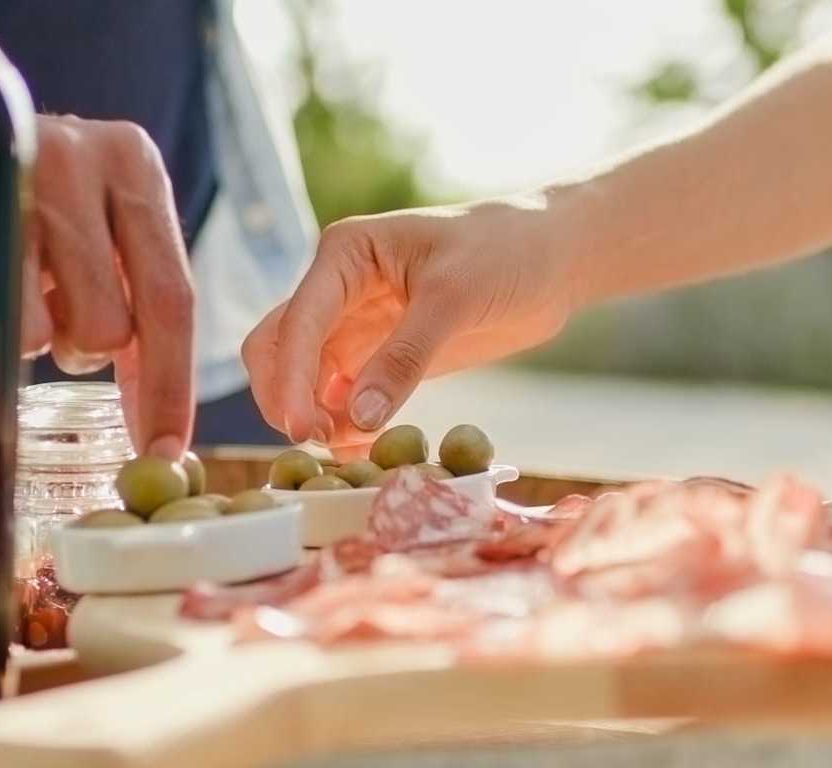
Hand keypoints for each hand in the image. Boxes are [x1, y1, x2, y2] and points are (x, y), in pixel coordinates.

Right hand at [20, 115, 194, 459]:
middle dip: (89, 352)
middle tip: (65, 329)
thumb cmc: (34, 192)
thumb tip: (161, 426)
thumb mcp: (101, 222)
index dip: (170, 386)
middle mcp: (80, 158)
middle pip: (111, 324)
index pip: (172, 296)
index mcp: (134, 165)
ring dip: (40, 337)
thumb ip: (140, 297)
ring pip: (48, 331)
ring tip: (25, 290)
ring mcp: (9, 177)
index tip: (166, 448)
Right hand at [243, 197, 583, 455]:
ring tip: (347, 453)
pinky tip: (361, 452)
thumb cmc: (507, 253)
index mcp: (345, 254)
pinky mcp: (379, 356)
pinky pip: (343, 396)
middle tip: (314, 443)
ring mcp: (355, 324)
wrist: (553, 259)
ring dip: (313, 415)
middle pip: (279, 347)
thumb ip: (405, 357)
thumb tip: (357, 418)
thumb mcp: (456, 298)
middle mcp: (337, 287)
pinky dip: (343, 425)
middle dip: (287, 395)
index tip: (299, 428)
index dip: (291, 377)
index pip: (299, 320)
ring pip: (305, 377)